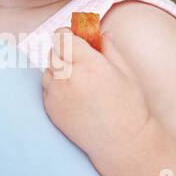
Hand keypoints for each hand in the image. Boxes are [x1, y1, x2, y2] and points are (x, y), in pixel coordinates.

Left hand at [41, 26, 152, 165]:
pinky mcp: (50, 109)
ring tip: (81, 83)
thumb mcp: (125, 72)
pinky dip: (57, 87)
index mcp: (89, 65)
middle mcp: (68, 78)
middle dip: (66, 51)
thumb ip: (108, 48)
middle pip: (53, 50)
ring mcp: (56, 95)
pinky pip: (47, 88)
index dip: (70, 35)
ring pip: (48, 68)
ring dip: (60, 69)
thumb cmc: (128, 107)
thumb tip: (100, 32)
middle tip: (83, 62)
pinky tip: (76, 98)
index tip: (79, 41)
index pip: (62, 36)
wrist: (120, 144)